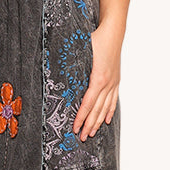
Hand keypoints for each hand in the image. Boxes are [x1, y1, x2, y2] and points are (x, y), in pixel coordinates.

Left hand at [73, 21, 121, 141]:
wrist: (113, 32)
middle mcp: (107, 84)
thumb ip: (71, 64)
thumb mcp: (80, 52)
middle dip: (89, 125)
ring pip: (106, 108)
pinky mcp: (116, 80)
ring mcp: (113, 83)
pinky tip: (107, 120)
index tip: (75, 129)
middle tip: (83, 138)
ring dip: (99, 122)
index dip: (81, 118)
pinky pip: (113, 100)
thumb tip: (54, 70)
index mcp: (97, 79)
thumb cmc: (96, 40)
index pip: (87, 104)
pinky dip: (110, 111)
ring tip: (93, 133)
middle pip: (97, 110)